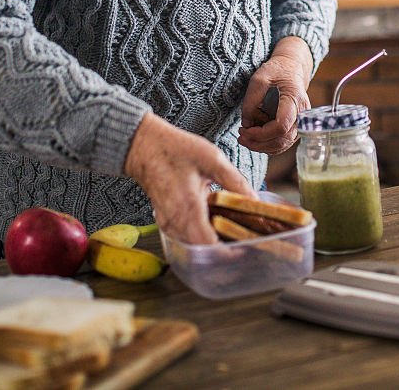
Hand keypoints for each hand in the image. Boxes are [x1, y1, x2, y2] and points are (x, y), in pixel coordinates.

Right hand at [124, 111, 255, 244]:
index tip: (246, 246)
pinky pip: (186, 238)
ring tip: (234, 232)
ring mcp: (168, 225)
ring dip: (213, 244)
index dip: (229, 253)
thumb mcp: (213, 160)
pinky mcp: (166, 222)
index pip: (209, 246)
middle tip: (244, 240)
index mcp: (188, 209)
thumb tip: (255, 200)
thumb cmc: (175, 150)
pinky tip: (216, 224)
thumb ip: (235, 182)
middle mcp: (175, 223)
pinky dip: (202, 236)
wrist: (144, 146)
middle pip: (203, 252)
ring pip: (194, 247)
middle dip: (225, 251)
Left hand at [239, 36, 312, 154]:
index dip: (261, 133)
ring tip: (244, 138)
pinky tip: (254, 139)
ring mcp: (300, 123)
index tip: (245, 129)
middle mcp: (302, 115)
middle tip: (241, 136)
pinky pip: (282, 143)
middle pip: (282, 140)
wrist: (290, 71)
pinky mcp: (295, 128)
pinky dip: (267, 146)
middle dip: (258, 143)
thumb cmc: (276, 72)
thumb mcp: (258, 80)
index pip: (281, 126)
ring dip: (261, 146)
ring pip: (282, 145)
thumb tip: (246, 124)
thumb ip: (251, 102)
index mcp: (295, 100)